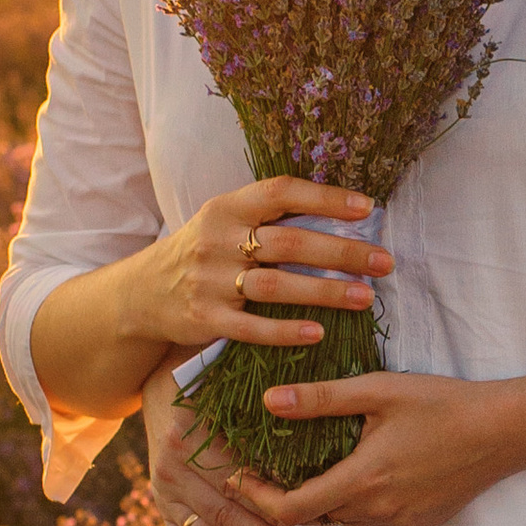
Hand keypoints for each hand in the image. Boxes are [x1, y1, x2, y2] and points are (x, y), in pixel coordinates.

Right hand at [128, 176, 390, 357]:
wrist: (141, 292)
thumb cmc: (202, 252)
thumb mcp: (225, 222)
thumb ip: (270, 217)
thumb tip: (341, 213)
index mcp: (227, 207)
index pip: (281, 192)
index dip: (325, 198)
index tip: (368, 208)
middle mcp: (218, 239)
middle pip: (289, 243)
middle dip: (342, 252)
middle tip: (384, 262)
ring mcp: (210, 280)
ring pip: (276, 286)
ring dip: (325, 292)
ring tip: (365, 297)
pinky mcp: (205, 318)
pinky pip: (251, 328)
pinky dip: (286, 331)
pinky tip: (319, 333)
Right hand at [144, 365, 295, 525]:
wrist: (158, 380)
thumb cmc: (208, 378)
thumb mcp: (227, 382)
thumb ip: (257, 406)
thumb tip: (306, 421)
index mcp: (191, 436)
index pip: (237, 480)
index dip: (271, 504)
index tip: (306, 521)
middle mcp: (173, 467)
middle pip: (224, 513)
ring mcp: (163, 489)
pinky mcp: (160, 505)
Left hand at [252, 371, 525, 525]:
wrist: (505, 431)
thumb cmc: (443, 404)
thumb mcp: (379, 390)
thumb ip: (321, 398)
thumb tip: (269, 401)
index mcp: (363, 479)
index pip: (292, 510)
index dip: (259, 498)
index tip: (242, 478)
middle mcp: (380, 511)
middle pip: (315, 516)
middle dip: (290, 495)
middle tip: (273, 464)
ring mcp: (402, 522)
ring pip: (345, 519)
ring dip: (327, 498)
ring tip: (320, 462)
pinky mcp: (420, 525)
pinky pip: (375, 520)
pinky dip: (360, 502)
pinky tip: (368, 471)